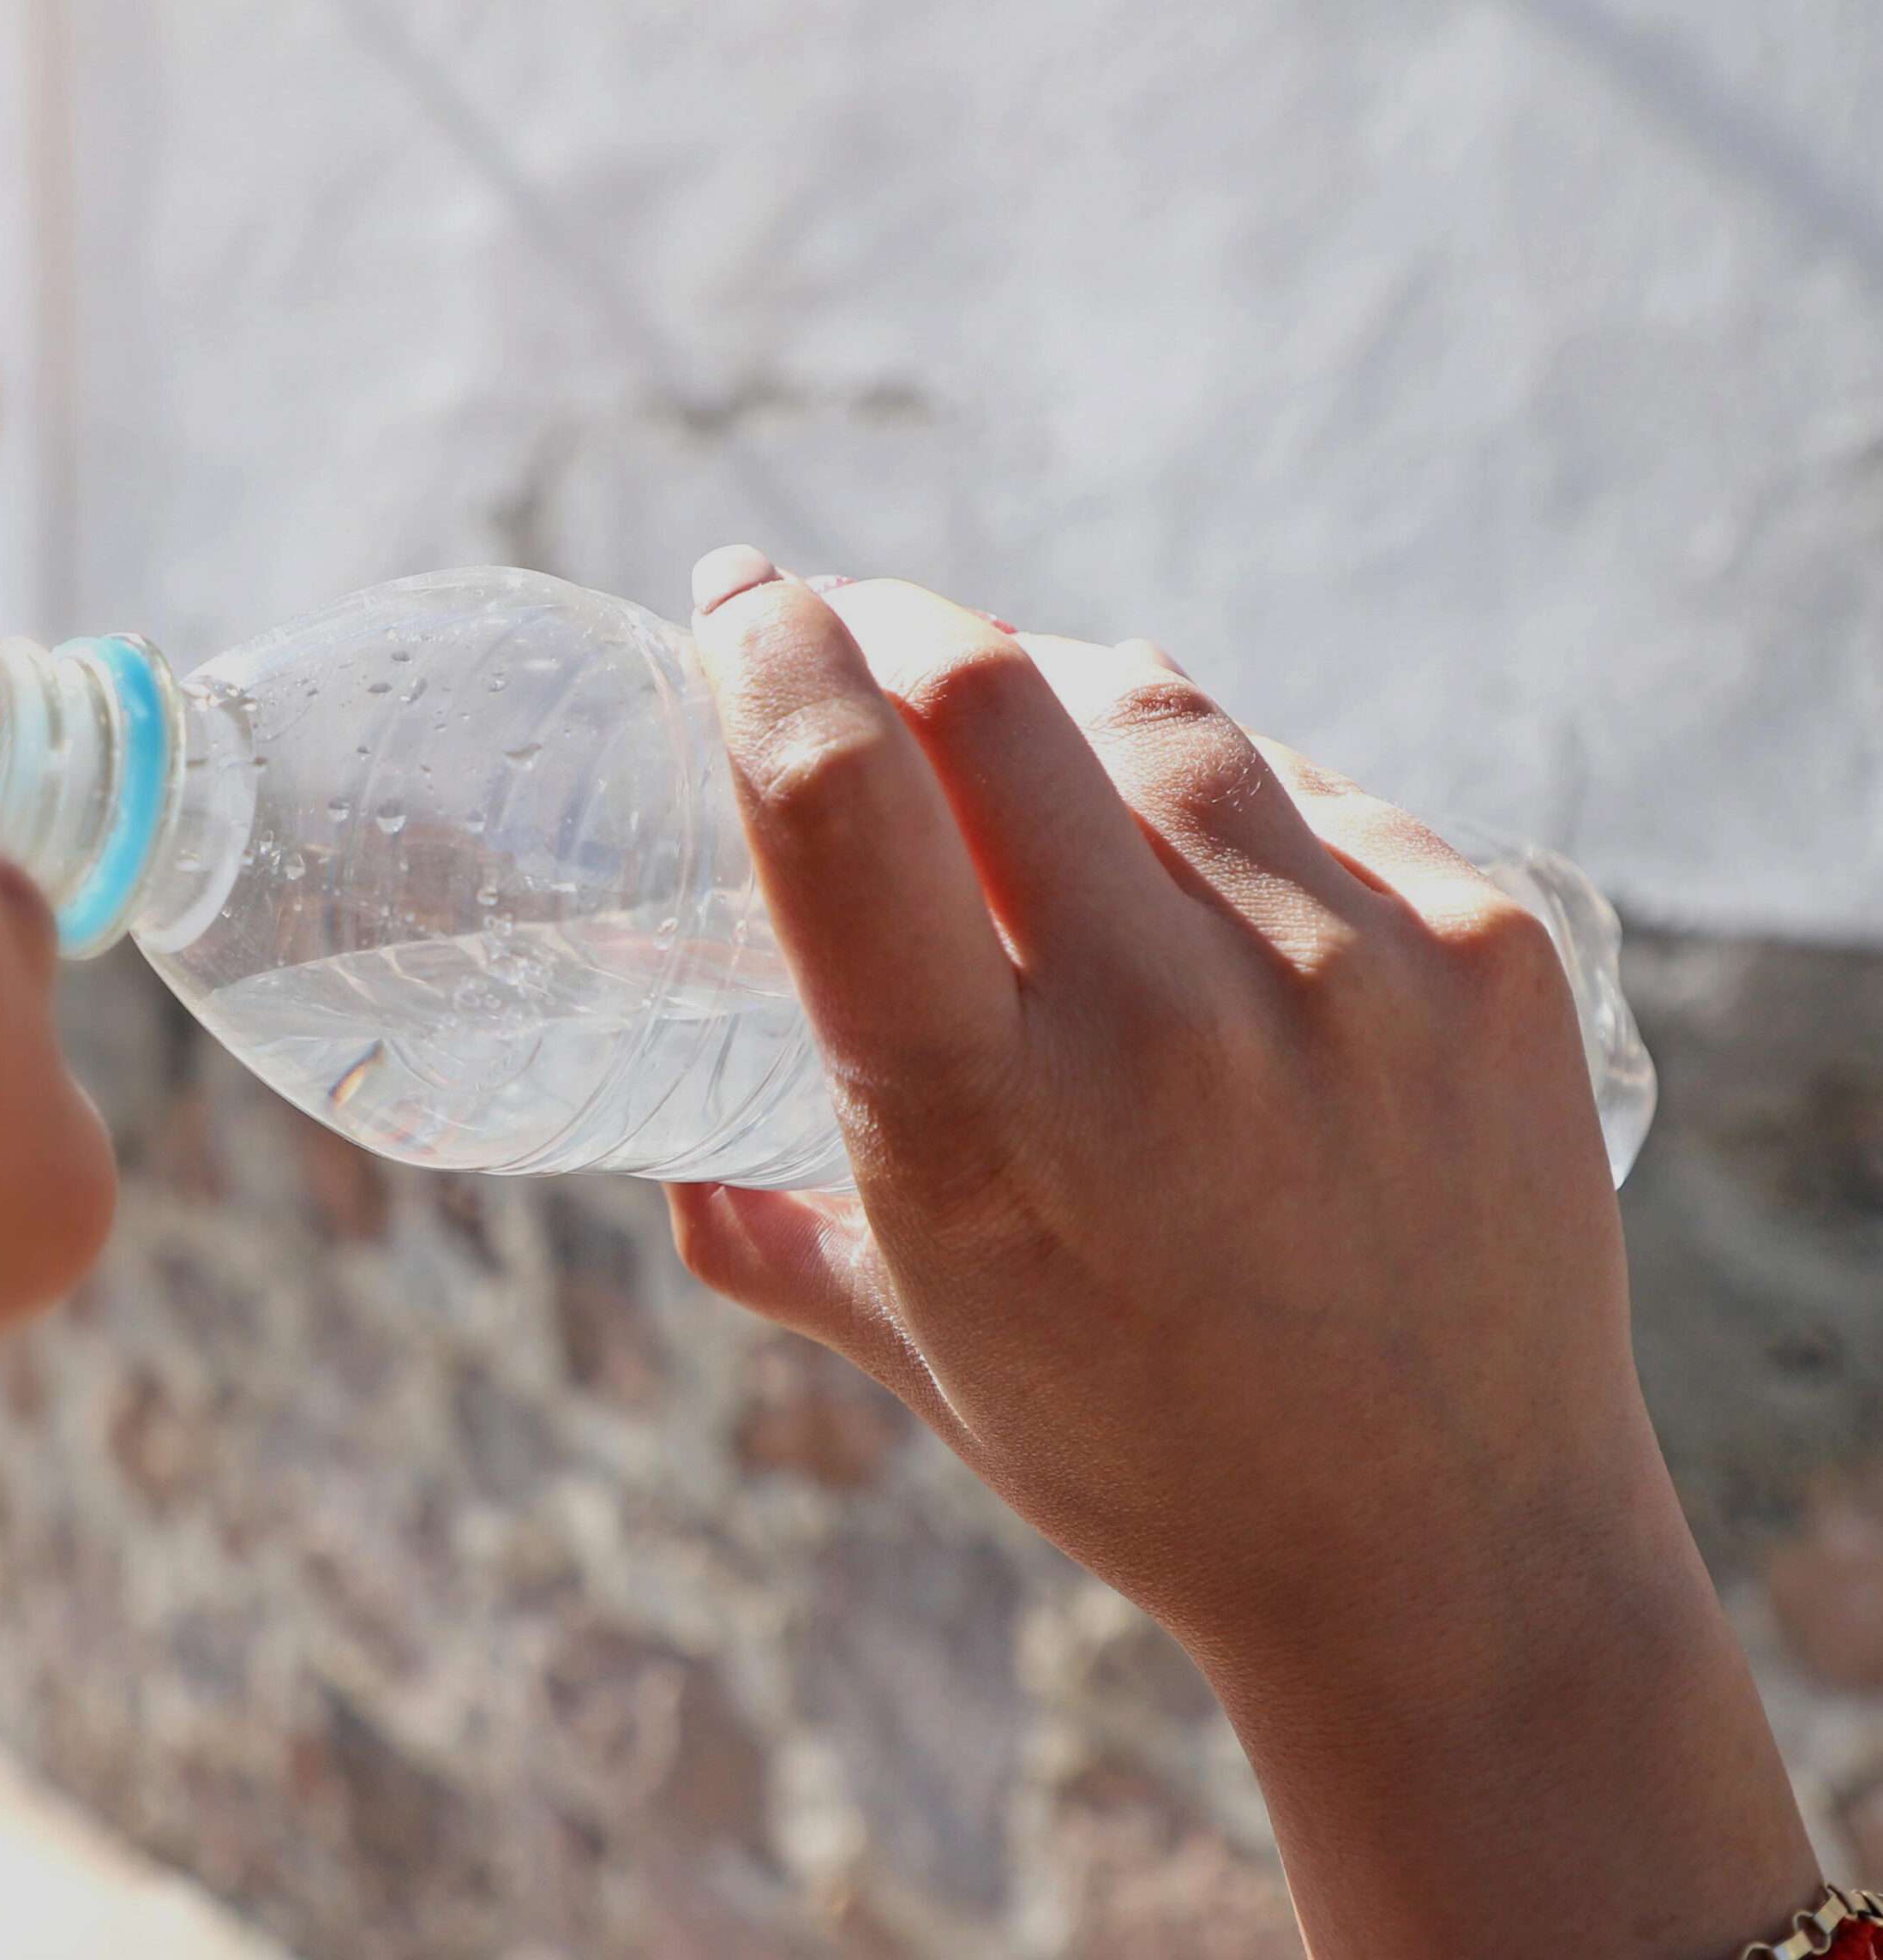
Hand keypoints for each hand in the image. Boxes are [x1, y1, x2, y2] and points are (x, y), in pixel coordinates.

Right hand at [670, 549, 1813, 1956]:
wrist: (1455, 1562)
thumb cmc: (1144, 1457)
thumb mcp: (922, 1351)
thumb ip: (772, 1236)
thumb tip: (669, 1160)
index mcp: (981, 1130)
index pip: (838, 796)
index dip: (764, 649)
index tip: (734, 595)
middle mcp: (1166, 1028)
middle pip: (989, 687)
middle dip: (895, 625)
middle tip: (865, 635)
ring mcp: (1350, 975)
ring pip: (1153, 709)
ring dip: (1052, 692)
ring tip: (1029, 745)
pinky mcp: (1486, 952)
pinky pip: (1305, 787)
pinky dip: (1218, 796)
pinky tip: (1206, 870)